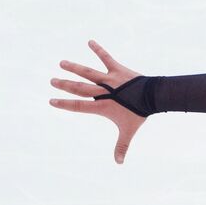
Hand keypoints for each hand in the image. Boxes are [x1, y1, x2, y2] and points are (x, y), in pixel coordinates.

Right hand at [49, 40, 145, 164]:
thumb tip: (119, 163)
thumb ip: (122, 146)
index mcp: (103, 106)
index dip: (64, 104)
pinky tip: (90, 41)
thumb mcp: (128, 131)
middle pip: (80, 88)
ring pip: (88, 73)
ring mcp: (110, 79)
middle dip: (65, 85)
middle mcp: (103, 92)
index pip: (79, 106)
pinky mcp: (118, 69)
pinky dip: (98, 50)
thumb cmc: (139, 114)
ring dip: (74, 68)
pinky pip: (106, 58)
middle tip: (52, 81)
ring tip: (62, 63)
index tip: (51, 101)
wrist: (154, 97)